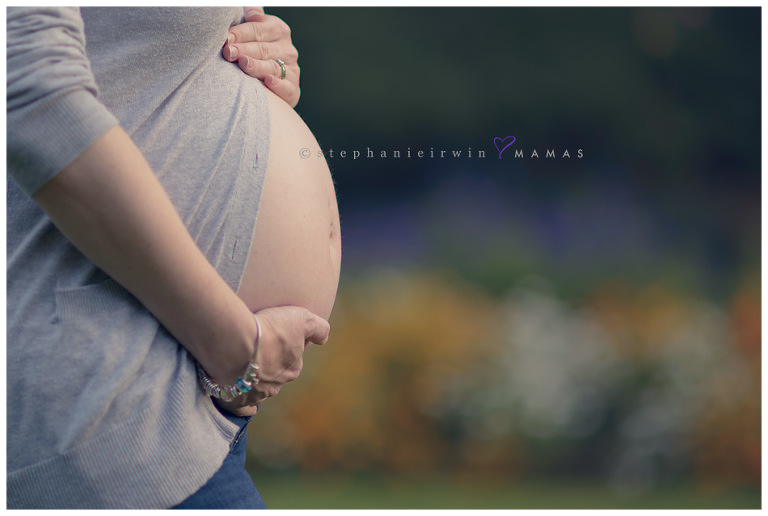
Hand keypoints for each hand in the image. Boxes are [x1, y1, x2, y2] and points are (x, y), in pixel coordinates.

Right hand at [215, 306, 329, 416]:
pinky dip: (243, 406)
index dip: (284, 347)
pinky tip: (242, 400)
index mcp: (293, 369)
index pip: (293, 359)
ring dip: (255, 382)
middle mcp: (276, 385)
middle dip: (270, 366)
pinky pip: (242, 408)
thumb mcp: (303, 319)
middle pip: (275, 376)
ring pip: (259, 390)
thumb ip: (318, 328)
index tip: (274, 337)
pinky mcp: (235, 400)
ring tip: (245, 370)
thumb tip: (323, 339)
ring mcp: (255, 394)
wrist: (235, 340)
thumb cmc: (270, 329)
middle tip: (257, 350)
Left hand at [223, 7, 300, 106]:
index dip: (241, 33)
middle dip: (244, 50)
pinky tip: (268, 81)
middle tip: (228, 52)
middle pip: (263, 49)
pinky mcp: (293, 89)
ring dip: (257, 66)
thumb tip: (255, 15)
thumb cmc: (254, 49)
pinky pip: (287, 87)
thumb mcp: (253, 29)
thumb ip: (251, 16)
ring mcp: (292, 69)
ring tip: (243, 63)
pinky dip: (278, 85)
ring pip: (272, 67)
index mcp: (278, 30)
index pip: (258, 30)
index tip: (226, 38)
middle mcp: (287, 49)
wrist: (269, 75)